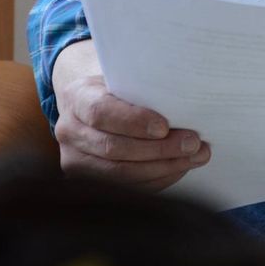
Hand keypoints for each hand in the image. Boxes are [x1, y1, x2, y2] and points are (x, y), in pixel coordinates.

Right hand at [53, 40, 210, 189]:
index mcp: (77, 97)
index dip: (133, 122)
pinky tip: (179, 167)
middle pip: (114, 148)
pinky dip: (156, 179)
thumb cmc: (115, 88)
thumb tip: (187, 101)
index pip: (101, 112)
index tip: (165, 126)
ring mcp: (74, 161)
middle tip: (192, 143)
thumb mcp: (122, 77)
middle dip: (158, 149)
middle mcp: (69, 131)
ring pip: (121, 173)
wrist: (89, 106)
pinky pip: (126, 187)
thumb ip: (143, 87)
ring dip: (163, 167)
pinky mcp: (87, 182)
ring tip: (194, 157)